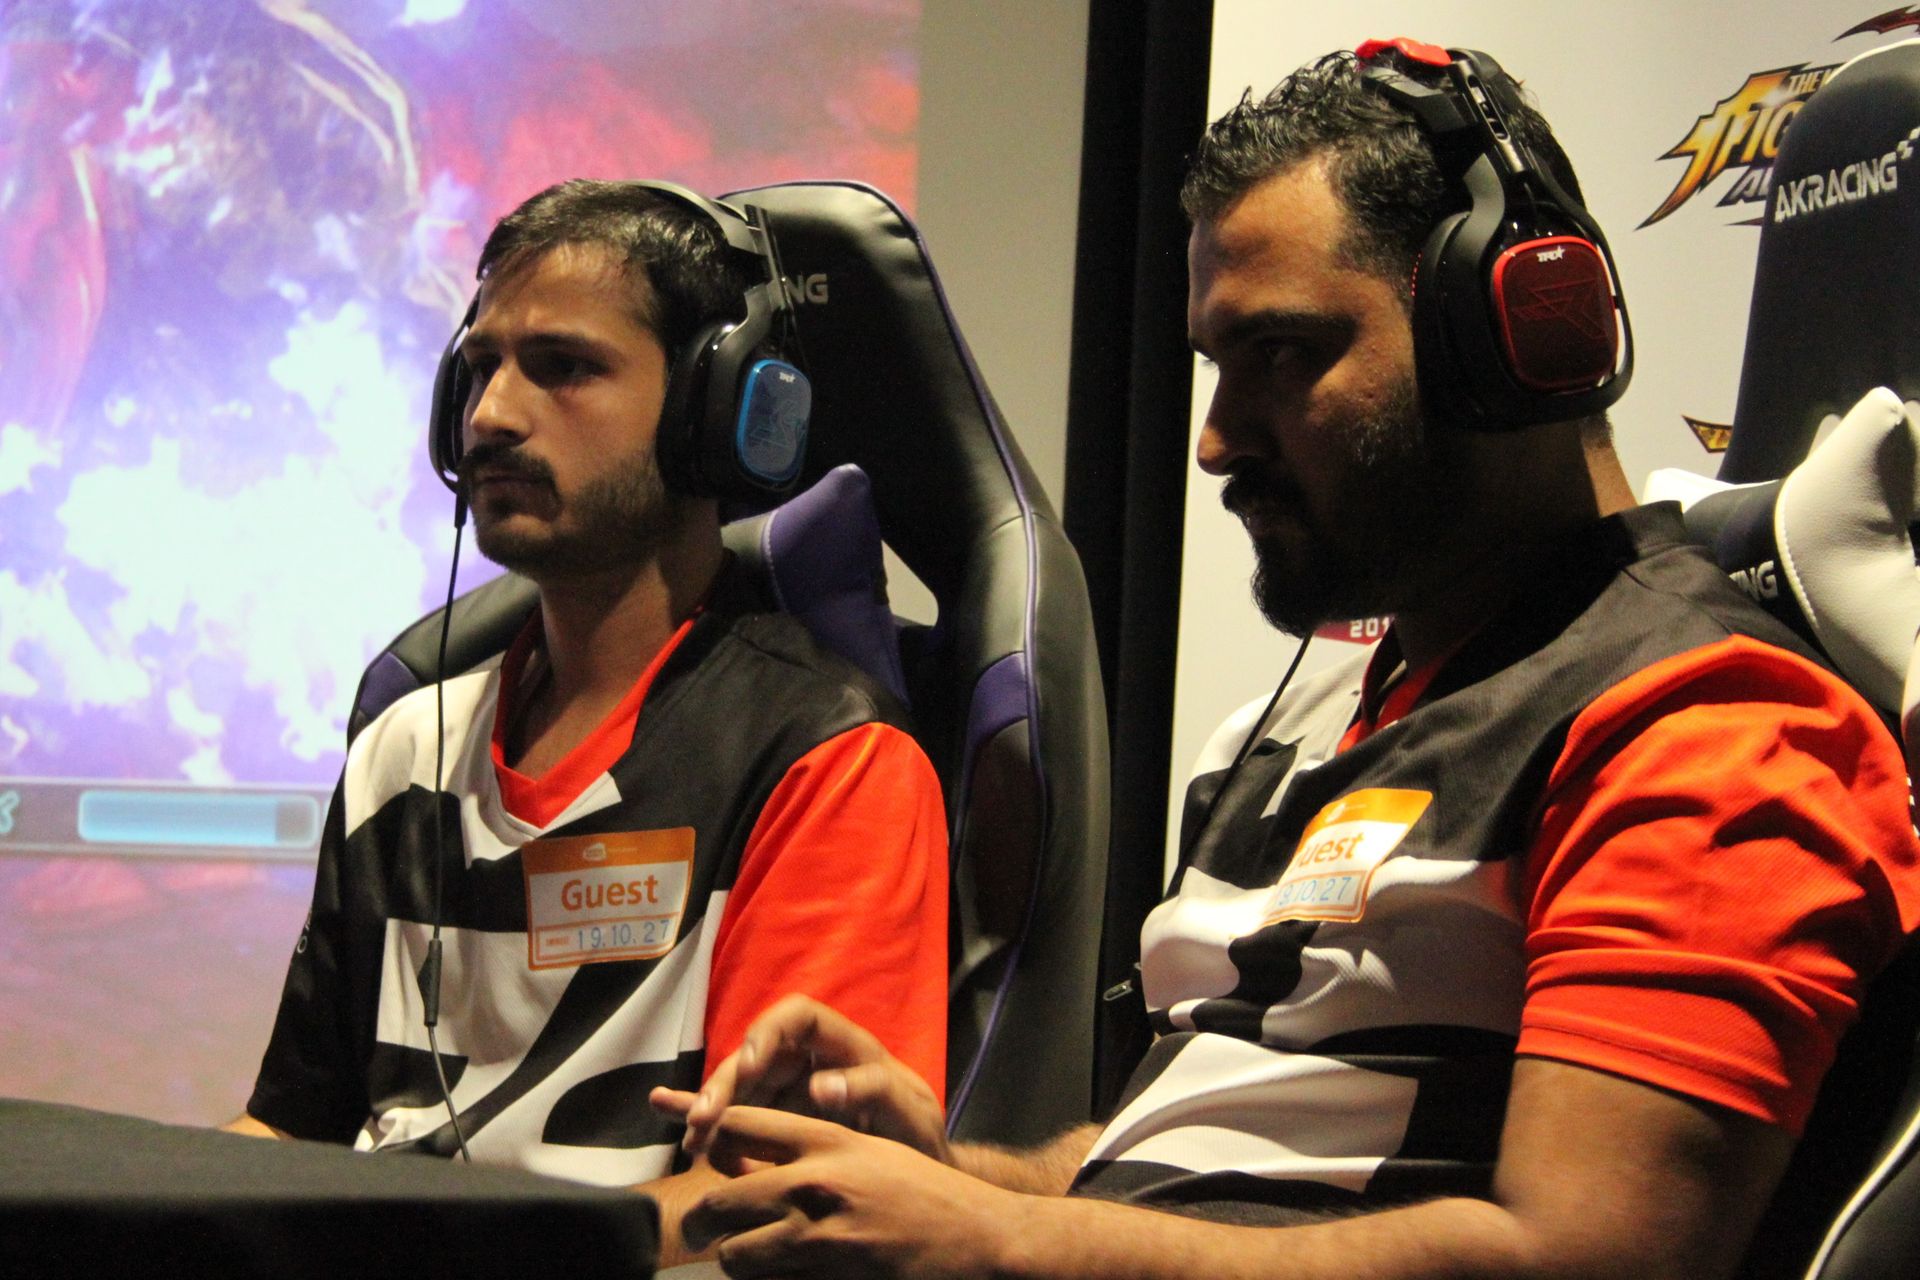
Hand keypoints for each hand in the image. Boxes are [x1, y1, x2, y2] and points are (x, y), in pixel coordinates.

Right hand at [651, 994, 949, 1162]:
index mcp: (844, 1046)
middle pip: (755, 1056)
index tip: (749, 1065)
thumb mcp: (911, 1113)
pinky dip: (712, 1127)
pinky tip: (679, 1129)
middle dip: (725, 1084)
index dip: (767, 1032)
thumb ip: (875, 1092)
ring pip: (737, 1090)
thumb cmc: (918, 1134)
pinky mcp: (775, 1122)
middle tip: (703, 1119)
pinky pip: (737, 1119)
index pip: (798, 1016)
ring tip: (693, 1141)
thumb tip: (823, 1087)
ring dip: (711, 1111)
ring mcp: (788, 1092)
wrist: (914, 1175)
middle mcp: (808, 1062)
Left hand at [683, 1107, 1015, 1279]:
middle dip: (703, 1221)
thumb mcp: (869, 1152)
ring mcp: (818, 1237)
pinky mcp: (826, 1278)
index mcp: (826, 1140)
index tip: (689, 1139)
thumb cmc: (924, 1193)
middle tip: (705, 1231)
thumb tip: (750, 1164)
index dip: (706, 1132)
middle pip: (718, 1200)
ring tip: (748, 1258)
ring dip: (735, 1259)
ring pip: (734, 1254)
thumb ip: (812, 1153)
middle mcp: (814, 1183)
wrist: (977, 1238)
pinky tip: (782, 1276)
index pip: (737, 1123)